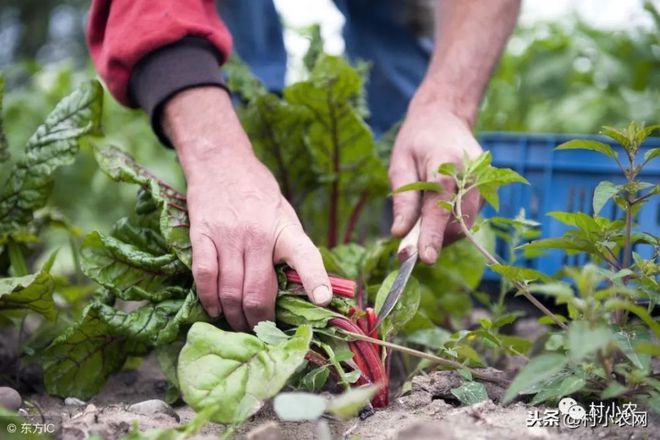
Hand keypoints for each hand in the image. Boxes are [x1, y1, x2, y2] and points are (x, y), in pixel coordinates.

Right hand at [163, 87, 331, 330]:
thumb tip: (300, 288)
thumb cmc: (258, 192)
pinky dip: (210, 299)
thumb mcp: (284, 214)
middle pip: (258, 291)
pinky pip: (205, 277)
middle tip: (261, 332)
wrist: (221, 161)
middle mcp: (257, 234)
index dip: (315, 280)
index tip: (323, 302)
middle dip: (260, 321)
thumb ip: (290, 247)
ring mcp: (228, 235)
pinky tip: (215, 309)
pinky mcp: (202, 235)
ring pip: (231, 291)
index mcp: (285, 228)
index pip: (305, 256)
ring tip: (239, 326)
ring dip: (235, 316)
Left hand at [388, 92, 481, 263]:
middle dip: (433, 240)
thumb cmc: (417, 142)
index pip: (440, 205)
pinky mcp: (487, 192)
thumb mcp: (400, 165)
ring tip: (419, 223)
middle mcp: (472, 174)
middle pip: (455, 222)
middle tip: (407, 249)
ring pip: (463, 226)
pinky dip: (449, 226)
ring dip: (440, 235)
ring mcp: (484, 184)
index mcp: (446, 163)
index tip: (425, 258)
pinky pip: (467, 220)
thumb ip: (402, 201)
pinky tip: (434, 213)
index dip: (432, 234)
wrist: (445, 119)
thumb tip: (400, 233)